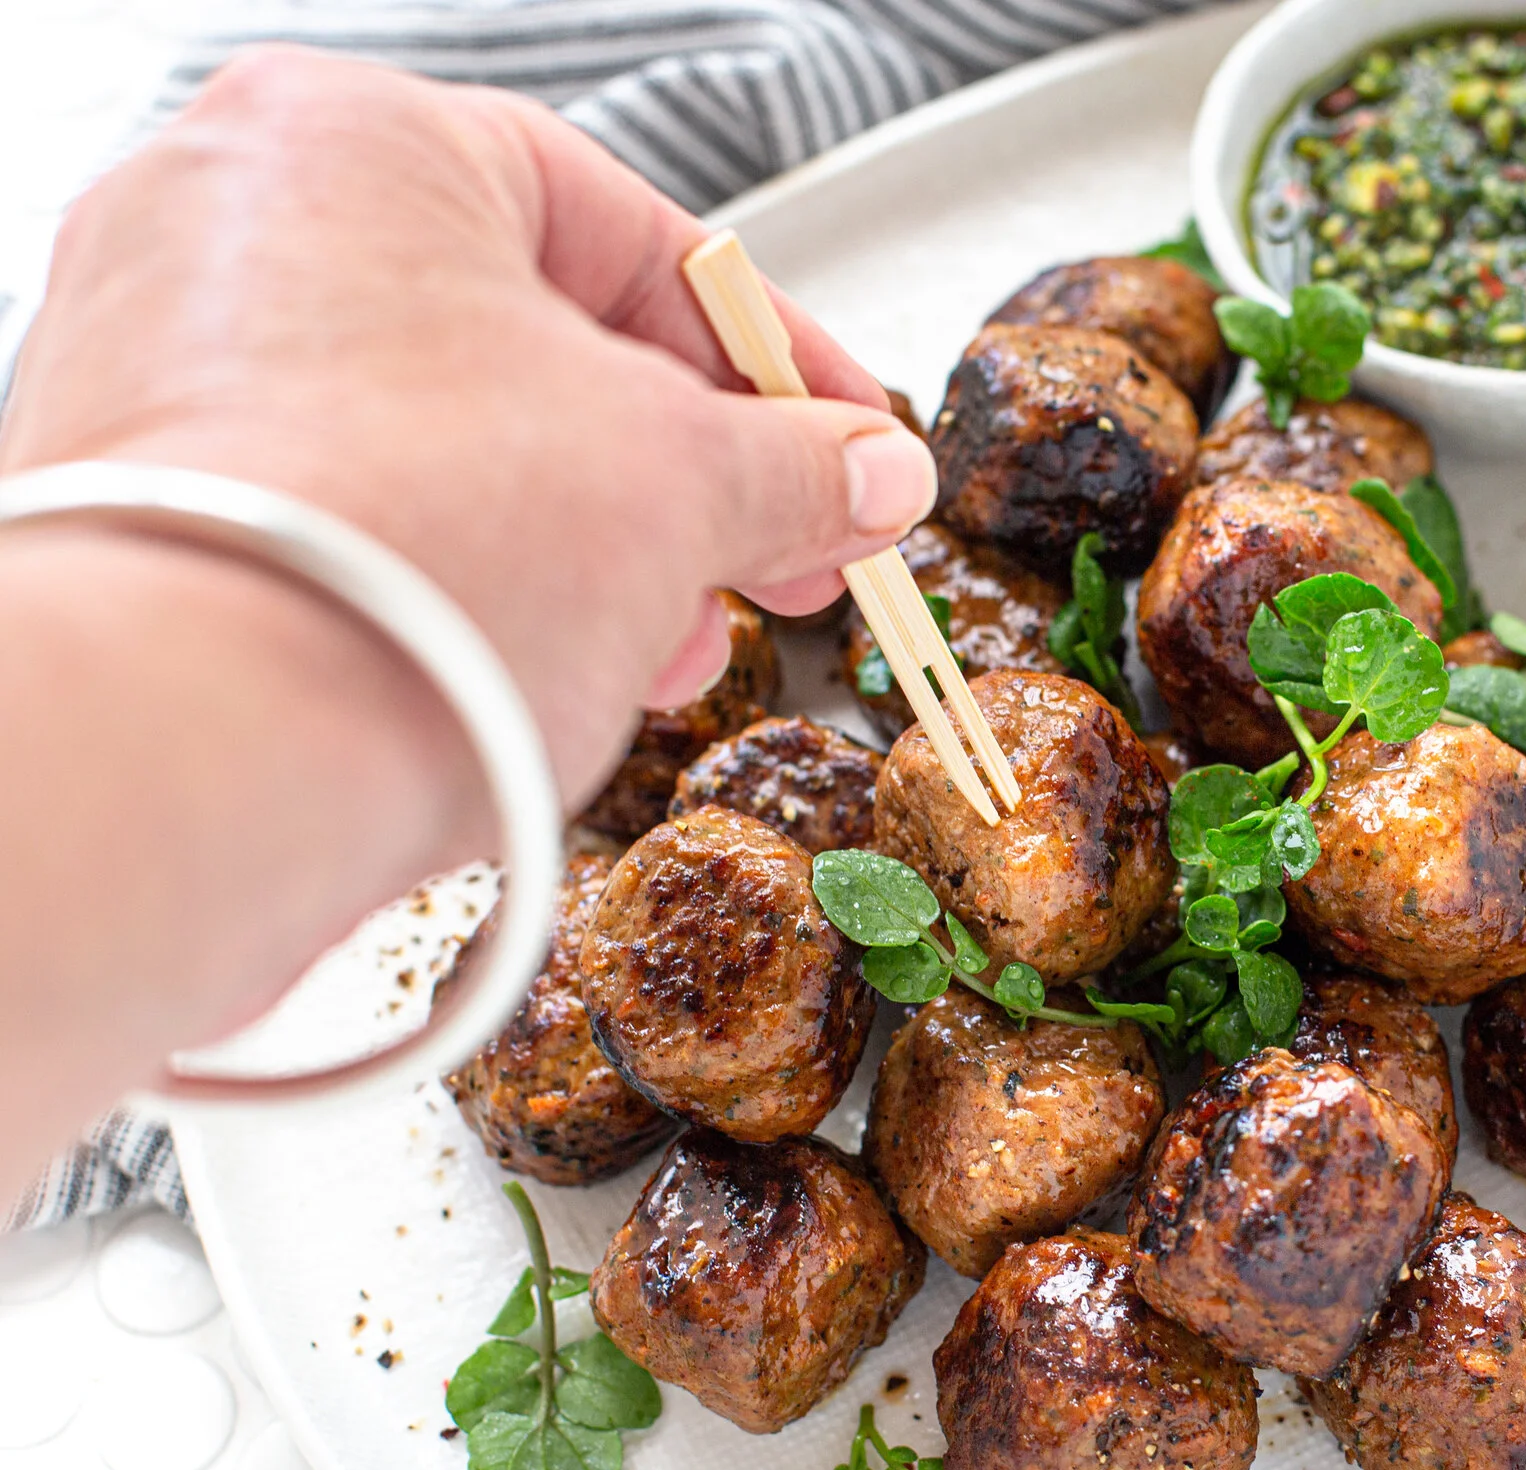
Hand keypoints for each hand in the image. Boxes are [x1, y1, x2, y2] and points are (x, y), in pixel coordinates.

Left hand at [0, 45, 933, 803]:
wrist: (197, 754)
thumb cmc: (416, 557)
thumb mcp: (679, 485)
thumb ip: (793, 464)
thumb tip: (870, 472)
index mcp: (360, 142)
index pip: (628, 231)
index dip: (775, 357)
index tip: (852, 441)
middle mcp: (227, 223)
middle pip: (532, 343)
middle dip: (683, 476)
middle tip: (780, 559)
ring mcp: (159, 369)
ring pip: (440, 441)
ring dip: (588, 547)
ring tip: (671, 647)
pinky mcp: (138, 512)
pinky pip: (351, 521)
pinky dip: (462, 583)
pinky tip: (545, 671)